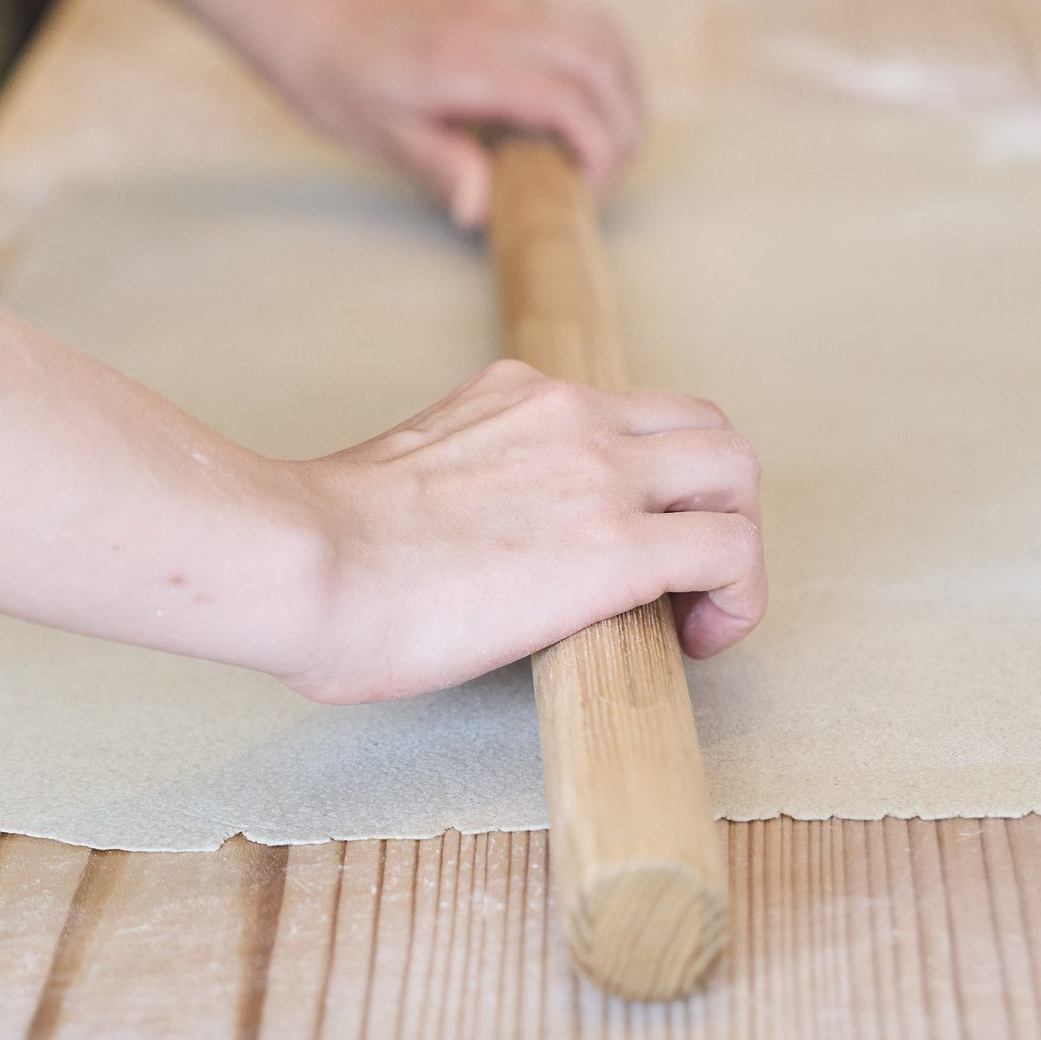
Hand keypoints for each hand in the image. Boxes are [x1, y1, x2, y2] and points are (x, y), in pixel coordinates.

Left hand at [245, 0, 644, 226]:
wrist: (301, 7)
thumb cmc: (331, 74)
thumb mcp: (374, 135)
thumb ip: (438, 166)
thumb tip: (482, 211)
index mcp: (464, 64)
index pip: (566, 98)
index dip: (598, 149)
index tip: (587, 190)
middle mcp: (494, 24)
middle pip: (601, 61)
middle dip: (626, 122)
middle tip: (608, 173)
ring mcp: (501, 2)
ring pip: (600, 30)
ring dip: (622, 85)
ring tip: (608, 137)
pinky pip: (576, 14)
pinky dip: (600, 56)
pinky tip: (582, 96)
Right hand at [273, 359, 764, 703]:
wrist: (302, 562)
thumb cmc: (320, 547)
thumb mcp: (405, 475)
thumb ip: (457, 482)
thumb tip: (456, 545)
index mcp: (517, 396)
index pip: (629, 410)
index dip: (655, 478)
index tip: (628, 544)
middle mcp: (571, 413)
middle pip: (706, 428)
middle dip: (715, 502)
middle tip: (682, 580)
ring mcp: (600, 471)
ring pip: (736, 472)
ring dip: (737, 541)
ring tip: (697, 614)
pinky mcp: (618, 547)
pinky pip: (731, 550)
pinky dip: (738, 596)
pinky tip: (697, 643)